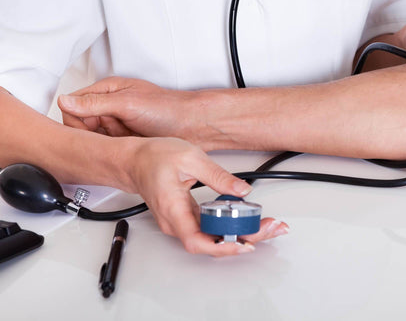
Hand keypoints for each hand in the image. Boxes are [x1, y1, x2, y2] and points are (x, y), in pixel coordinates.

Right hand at [58, 77, 203, 141]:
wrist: (194, 125)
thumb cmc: (168, 108)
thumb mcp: (128, 104)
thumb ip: (95, 103)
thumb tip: (65, 101)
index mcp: (107, 90)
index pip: (72, 106)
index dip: (77, 121)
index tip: (90, 131)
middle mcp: (110, 105)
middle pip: (80, 124)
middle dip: (94, 134)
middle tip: (111, 137)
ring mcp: (117, 122)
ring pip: (94, 137)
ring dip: (105, 142)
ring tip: (124, 141)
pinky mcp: (125, 137)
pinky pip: (108, 146)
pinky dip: (115, 149)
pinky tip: (127, 149)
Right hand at [121, 136, 288, 255]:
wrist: (135, 160)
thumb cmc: (154, 157)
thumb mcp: (191, 158)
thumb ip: (218, 176)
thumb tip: (242, 190)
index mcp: (173, 208)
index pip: (196, 241)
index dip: (222, 247)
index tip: (245, 243)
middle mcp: (175, 222)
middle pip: (210, 243)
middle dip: (243, 240)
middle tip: (271, 229)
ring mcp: (180, 222)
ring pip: (211, 238)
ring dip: (240, 235)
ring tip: (267, 226)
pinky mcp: (186, 218)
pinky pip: (209, 229)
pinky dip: (230, 227)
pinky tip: (248, 222)